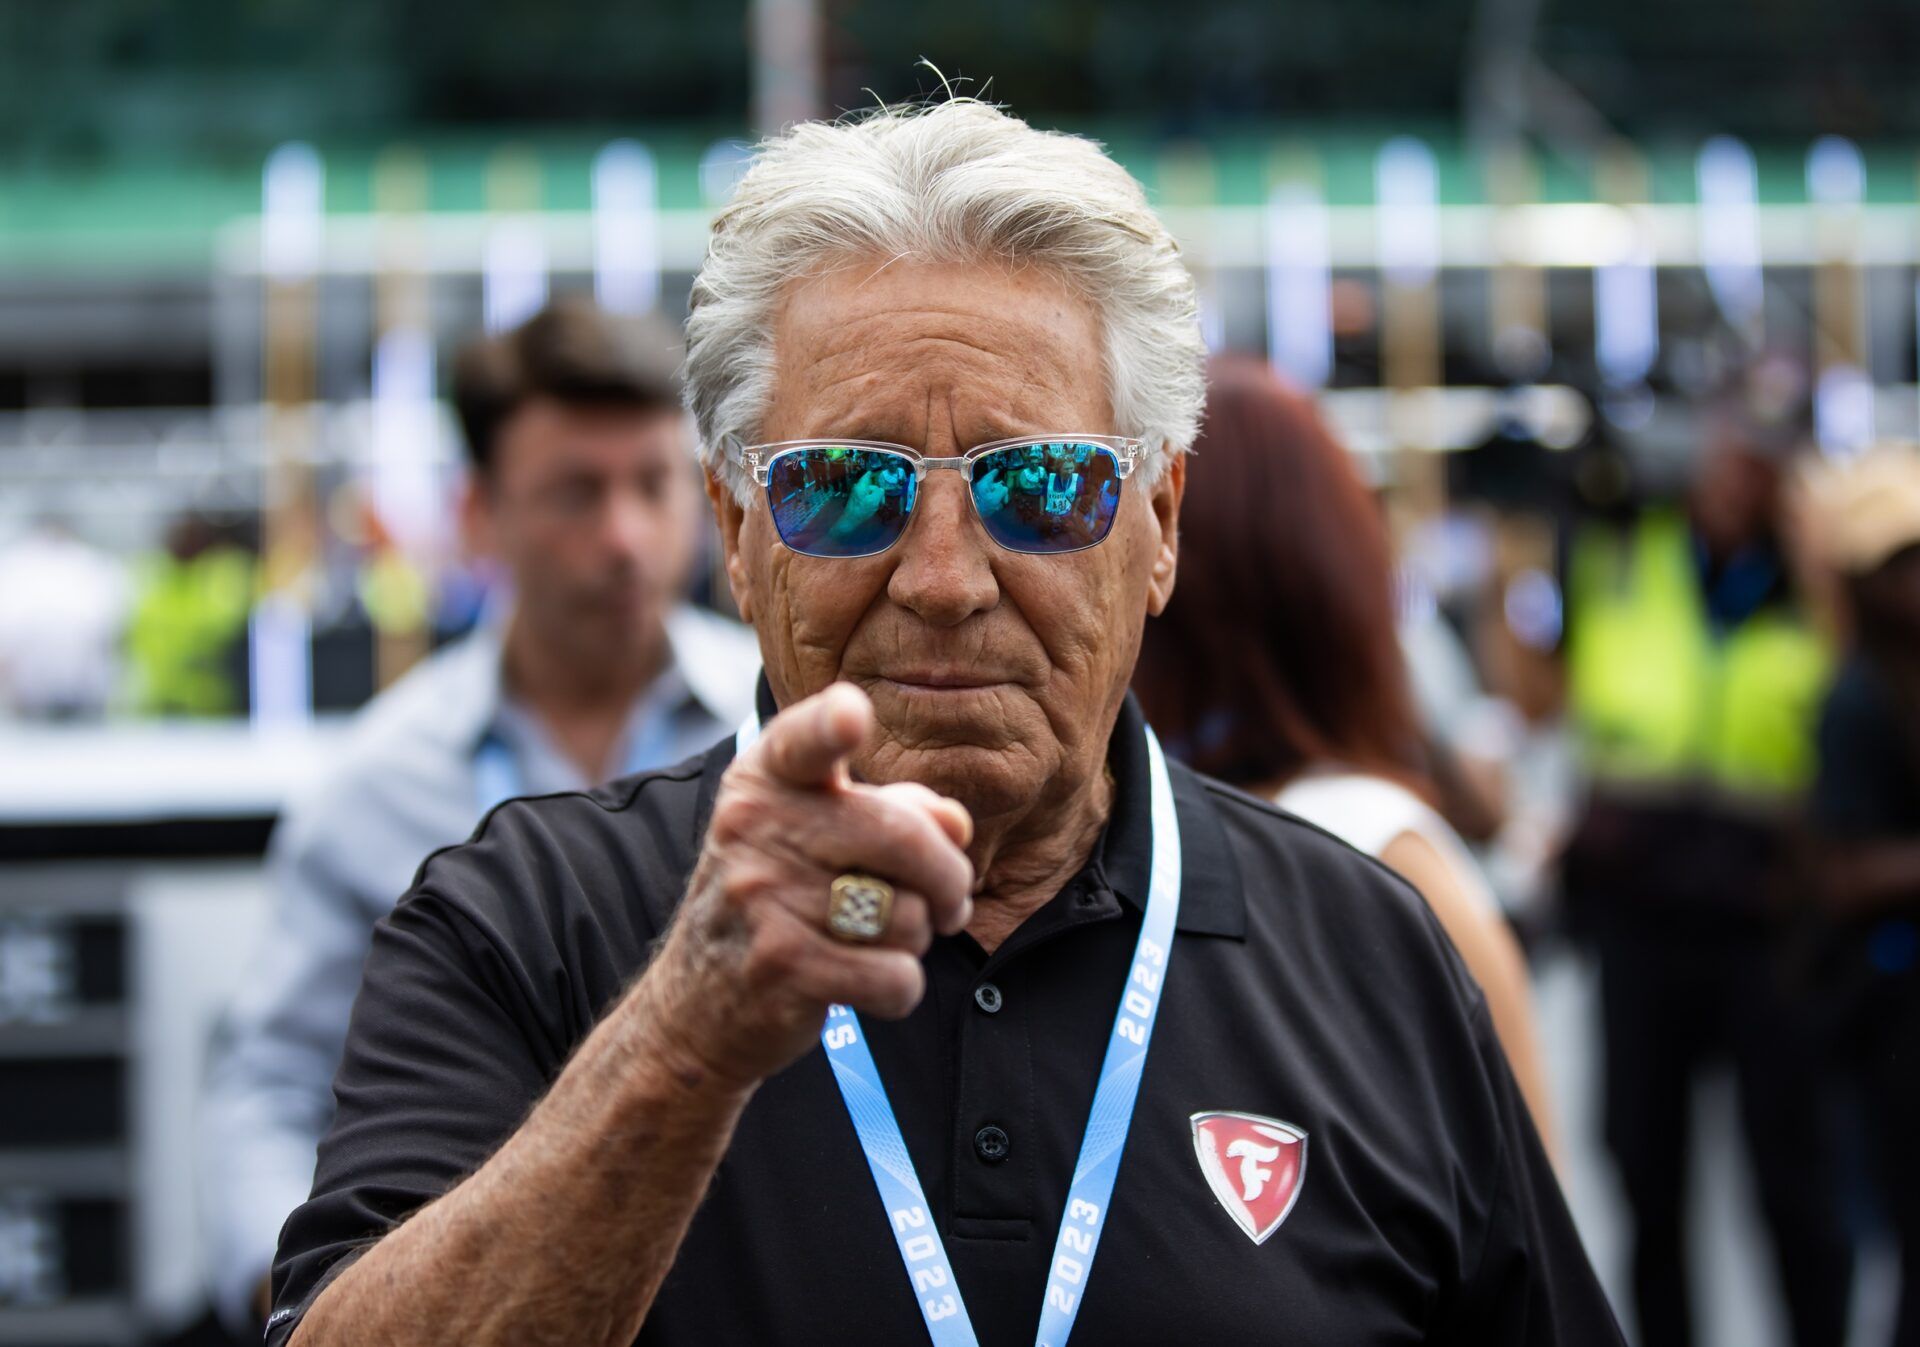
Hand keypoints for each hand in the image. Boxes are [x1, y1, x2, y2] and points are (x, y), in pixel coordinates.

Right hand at [638, 682, 974, 1091]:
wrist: (697, 1002)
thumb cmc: (781, 899)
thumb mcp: (821, 837)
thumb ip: (895, 811)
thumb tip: (954, 823)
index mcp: (766, 779)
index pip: (803, 742)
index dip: (831, 726)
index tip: (851, 714)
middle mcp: (753, 827)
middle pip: (900, 836)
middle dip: (950, 878)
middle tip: (950, 902)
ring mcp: (761, 896)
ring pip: (906, 915)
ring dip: (918, 938)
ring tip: (882, 939)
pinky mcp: (779, 966)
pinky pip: (893, 977)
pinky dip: (901, 988)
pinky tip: (869, 982)